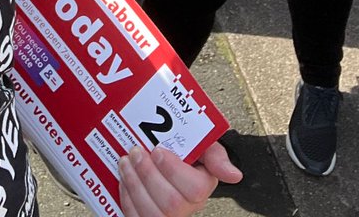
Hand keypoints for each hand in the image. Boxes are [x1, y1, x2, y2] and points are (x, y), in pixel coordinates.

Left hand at [119, 142, 241, 216]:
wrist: (162, 159)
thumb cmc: (185, 156)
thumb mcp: (202, 148)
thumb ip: (215, 155)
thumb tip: (234, 174)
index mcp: (201, 189)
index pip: (194, 190)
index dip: (173, 170)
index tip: (158, 150)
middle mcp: (186, 208)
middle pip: (171, 204)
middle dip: (148, 175)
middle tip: (137, 152)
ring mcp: (167, 216)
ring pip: (152, 214)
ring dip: (134, 185)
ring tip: (126, 163)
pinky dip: (127, 198)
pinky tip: (125, 179)